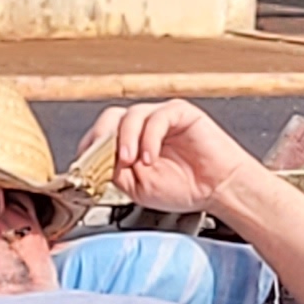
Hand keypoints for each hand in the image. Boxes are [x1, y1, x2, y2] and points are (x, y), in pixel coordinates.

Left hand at [73, 100, 262, 217]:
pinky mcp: (180, 112)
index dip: (90, 147)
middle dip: (101, 137)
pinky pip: (157, 118)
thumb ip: (116, 173)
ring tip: (129, 161)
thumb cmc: (185, 188)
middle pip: (111, 118)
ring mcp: (161, 117)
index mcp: (131, 141)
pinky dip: (149, 138)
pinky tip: (150, 158)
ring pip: (131, 115)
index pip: (101, 134)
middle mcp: (143, 126)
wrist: (220, 190)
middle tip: (99, 158)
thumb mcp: (138, 188)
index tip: (83, 166)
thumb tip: (96, 164)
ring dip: (125, 139)